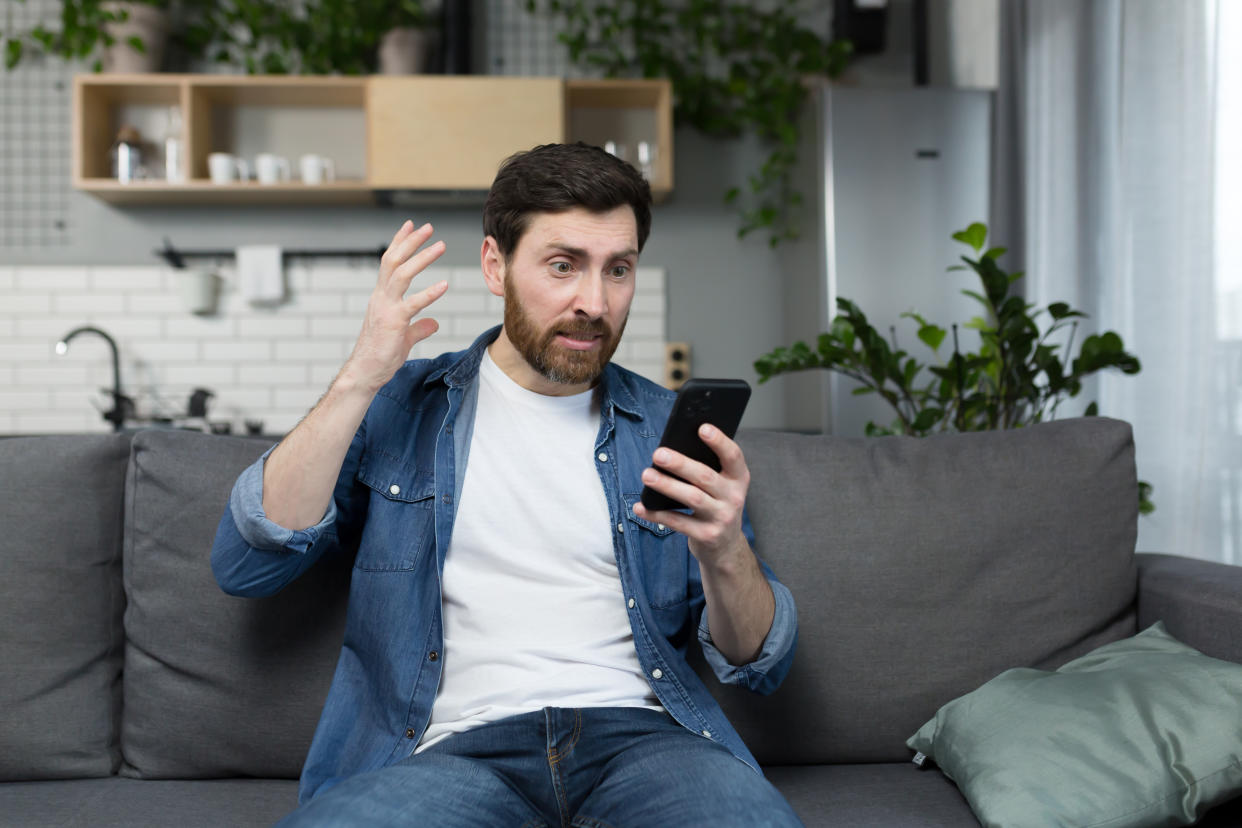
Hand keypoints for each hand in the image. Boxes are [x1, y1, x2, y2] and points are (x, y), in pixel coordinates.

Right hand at [342, 221, 447, 392]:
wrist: (365, 373)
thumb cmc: (381, 355)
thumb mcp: (404, 337)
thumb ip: (418, 326)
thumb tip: (433, 322)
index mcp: (381, 297)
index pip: (389, 263)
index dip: (400, 242)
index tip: (410, 226)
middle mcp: (381, 298)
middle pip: (393, 261)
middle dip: (410, 241)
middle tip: (428, 227)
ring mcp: (386, 309)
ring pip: (401, 275)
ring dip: (421, 258)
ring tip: (440, 246)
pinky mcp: (394, 323)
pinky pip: (413, 304)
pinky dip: (429, 293)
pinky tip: (444, 284)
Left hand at [632, 424, 751, 568]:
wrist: (726, 547)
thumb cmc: (717, 505)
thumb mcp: (721, 487)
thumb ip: (706, 469)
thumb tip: (671, 449)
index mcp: (738, 479)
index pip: (733, 456)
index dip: (720, 442)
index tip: (702, 428)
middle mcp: (734, 497)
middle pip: (705, 477)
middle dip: (680, 464)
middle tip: (658, 454)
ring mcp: (721, 518)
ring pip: (692, 498)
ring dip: (667, 486)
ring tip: (646, 475)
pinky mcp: (707, 536)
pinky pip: (678, 522)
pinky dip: (656, 514)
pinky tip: (640, 506)